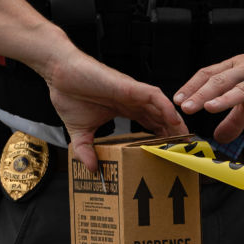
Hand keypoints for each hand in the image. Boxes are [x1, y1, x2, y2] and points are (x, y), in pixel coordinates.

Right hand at [44, 49, 187, 170]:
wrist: (58, 73)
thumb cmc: (69, 94)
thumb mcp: (79, 132)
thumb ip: (86, 150)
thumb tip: (92, 170)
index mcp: (124, 109)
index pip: (150, 124)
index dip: (161, 137)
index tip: (170, 151)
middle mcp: (132, 101)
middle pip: (160, 117)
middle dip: (174, 132)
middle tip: (184, 149)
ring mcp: (132, 93)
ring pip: (161, 107)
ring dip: (175, 122)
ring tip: (185, 138)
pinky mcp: (129, 86)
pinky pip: (153, 96)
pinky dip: (165, 107)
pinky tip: (173, 119)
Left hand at [173, 34, 243, 142]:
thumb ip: (236, 117)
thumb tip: (219, 137)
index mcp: (238, 67)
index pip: (209, 73)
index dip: (193, 86)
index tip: (178, 100)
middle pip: (222, 79)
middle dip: (203, 93)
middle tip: (187, 107)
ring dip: (227, 97)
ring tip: (212, 108)